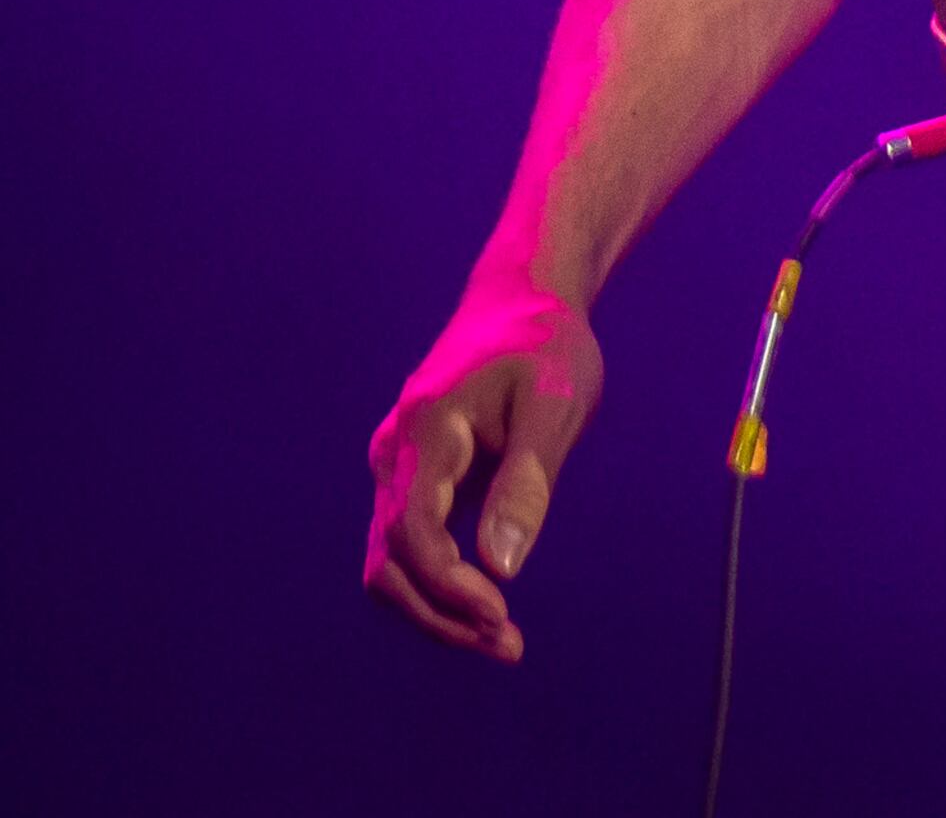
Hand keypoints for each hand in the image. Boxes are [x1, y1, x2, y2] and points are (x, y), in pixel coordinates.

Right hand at [364, 276, 604, 661]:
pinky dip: (439, 582)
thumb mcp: (555, 405)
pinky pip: (409, 545)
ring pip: (392, 560)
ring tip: (500, 636)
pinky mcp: (413, 478)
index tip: (500, 614)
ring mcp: (396, 467)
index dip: (448, 584)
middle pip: (390, 560)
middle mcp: (394, 454)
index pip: (414, 530)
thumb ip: (526, 480)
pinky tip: (485, 603)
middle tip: (507, 643)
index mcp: (424, 431)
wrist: (521, 301)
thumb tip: (501, 566)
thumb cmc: (546, 347)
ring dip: (436, 606)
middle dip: (440, 612)